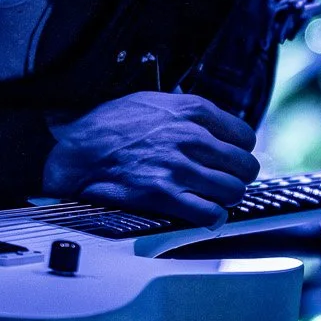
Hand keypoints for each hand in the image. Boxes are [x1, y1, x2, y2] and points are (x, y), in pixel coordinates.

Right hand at [43, 91, 259, 225]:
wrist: (75, 150)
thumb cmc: (110, 125)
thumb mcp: (154, 101)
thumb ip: (188, 113)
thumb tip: (214, 127)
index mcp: (193, 111)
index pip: (245, 137)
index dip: (238, 151)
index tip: (228, 159)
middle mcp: (191, 137)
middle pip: (245, 166)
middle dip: (237, 176)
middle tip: (224, 181)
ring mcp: (179, 167)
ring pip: (233, 190)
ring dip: (226, 198)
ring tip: (212, 198)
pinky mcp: (164, 195)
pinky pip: (210, 213)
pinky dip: (212, 218)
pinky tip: (204, 214)